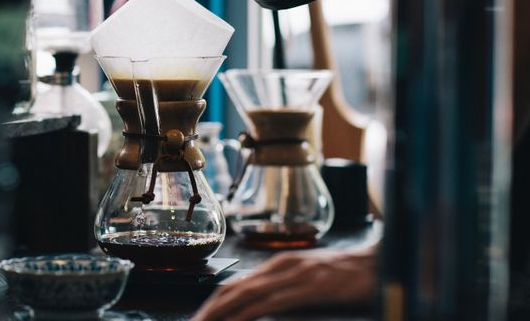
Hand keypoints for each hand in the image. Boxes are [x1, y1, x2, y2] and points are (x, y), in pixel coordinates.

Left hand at [192, 245, 376, 320]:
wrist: (378, 262)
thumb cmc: (345, 276)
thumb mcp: (306, 280)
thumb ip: (283, 290)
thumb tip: (259, 306)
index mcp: (277, 265)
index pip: (234, 284)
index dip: (213, 302)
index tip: (199, 318)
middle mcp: (279, 266)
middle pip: (232, 289)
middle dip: (208, 309)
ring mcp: (292, 275)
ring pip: (245, 295)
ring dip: (220, 313)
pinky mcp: (307, 287)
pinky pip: (269, 303)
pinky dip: (247, 314)